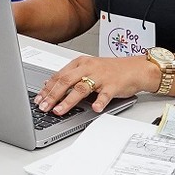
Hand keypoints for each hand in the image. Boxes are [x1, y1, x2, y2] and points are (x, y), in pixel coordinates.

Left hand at [33, 54, 158, 115]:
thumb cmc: (111, 70)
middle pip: (66, 81)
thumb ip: (70, 76)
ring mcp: (101, 76)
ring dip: (68, 101)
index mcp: (80, 63)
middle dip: (52, 95)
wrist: (136, 68)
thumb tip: (49, 85)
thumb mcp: (88, 69)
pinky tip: (94, 108)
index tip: (38, 99)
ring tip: (59, 110)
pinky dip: (99, 102)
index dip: (47, 89)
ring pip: (81, 88)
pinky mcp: (113, 85)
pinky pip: (105, 94)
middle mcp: (89, 68)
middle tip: (43, 107)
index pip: (59, 76)